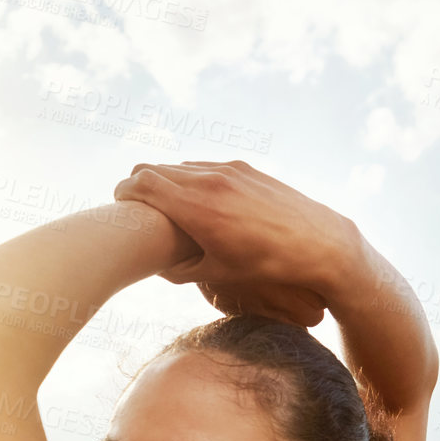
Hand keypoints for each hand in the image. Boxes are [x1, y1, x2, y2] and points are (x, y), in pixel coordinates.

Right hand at [111, 160, 356, 327]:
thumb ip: (182, 270)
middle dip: (138, 185)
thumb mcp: (219, 274)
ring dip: (166, 179)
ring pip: (181, 166)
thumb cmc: (269, 265)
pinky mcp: (246, 169)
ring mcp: (229, 171)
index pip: (142, 184)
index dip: (123, 193)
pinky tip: (197, 198)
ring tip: (163, 203)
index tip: (117, 204)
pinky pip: (205, 167)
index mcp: (197, 208)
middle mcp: (210, 181)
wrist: (322, 245)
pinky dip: (192, 178)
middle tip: (132, 203)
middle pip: (155, 169)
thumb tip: (160, 267)